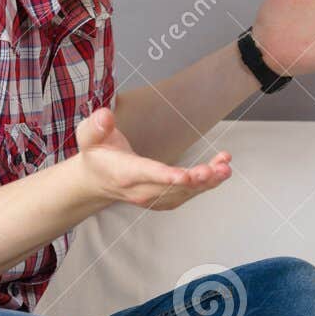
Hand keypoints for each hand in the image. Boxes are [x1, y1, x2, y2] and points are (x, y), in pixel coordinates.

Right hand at [74, 106, 230, 210]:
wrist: (97, 180)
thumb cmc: (97, 154)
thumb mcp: (88, 136)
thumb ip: (96, 126)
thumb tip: (105, 115)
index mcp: (124, 173)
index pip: (147, 175)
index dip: (167, 176)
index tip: (186, 175)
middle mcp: (141, 190)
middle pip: (172, 187)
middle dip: (197, 179)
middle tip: (218, 169)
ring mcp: (154, 198)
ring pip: (185, 192)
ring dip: (209, 181)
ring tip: (225, 167)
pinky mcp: (165, 200)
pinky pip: (188, 193)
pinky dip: (207, 183)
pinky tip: (222, 168)